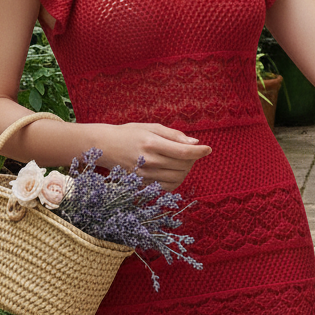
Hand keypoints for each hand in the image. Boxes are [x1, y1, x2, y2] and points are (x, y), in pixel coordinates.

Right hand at [95, 122, 211, 190]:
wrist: (106, 146)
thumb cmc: (130, 133)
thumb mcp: (151, 127)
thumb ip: (174, 135)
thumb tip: (195, 143)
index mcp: (152, 144)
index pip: (183, 152)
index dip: (199, 152)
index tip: (208, 148)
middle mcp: (149, 161)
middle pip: (182, 165)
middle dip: (192, 159)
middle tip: (190, 151)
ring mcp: (145, 175)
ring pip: (177, 177)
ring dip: (186, 169)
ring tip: (182, 160)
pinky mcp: (143, 184)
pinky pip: (167, 187)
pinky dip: (176, 180)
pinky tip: (174, 171)